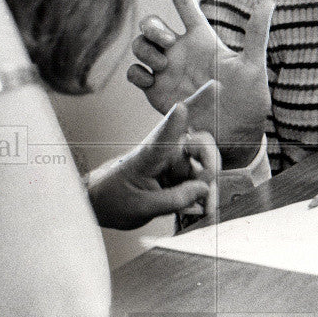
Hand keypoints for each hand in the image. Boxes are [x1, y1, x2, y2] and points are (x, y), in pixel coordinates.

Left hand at [87, 100, 219, 230]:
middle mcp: (166, 151)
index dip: (175, 120)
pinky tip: (205, 208)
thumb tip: (204, 189)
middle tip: (210, 189)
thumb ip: (172, 200)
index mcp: (149, 154)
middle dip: (211, 164)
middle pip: (201, 144)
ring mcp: (175, 161)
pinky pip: (201, 180)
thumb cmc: (115, 198)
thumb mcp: (140, 207)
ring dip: (210, 186)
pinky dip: (206, 194)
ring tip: (207, 209)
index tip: (182, 107)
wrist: (106, 202)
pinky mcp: (180, 173)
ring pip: (205, 166)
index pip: (164, 135)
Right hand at [126, 0, 274, 167]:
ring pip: (140, 45)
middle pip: (152, 24)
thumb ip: (256, 35)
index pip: (183, 2)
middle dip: (154, 27)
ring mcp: (166, 71)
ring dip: (146, 50)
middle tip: (170, 44)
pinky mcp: (155, 92)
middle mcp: (181, 51)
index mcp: (202, 39)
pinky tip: (153, 81)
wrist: (233, 138)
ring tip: (164, 66)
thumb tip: (269, 1)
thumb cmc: (248, 102)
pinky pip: (134, 74)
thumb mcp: (254, 67)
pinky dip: (138, 73)